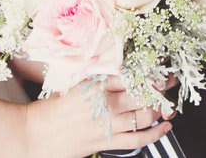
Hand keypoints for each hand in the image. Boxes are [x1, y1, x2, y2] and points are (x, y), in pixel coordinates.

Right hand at [25, 76, 172, 157]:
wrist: (34, 134)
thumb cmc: (51, 109)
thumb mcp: (74, 83)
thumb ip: (98, 77)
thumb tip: (120, 69)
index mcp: (97, 83)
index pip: (133, 72)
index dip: (150, 67)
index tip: (159, 63)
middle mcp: (106, 103)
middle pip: (145, 91)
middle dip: (163, 85)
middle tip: (170, 79)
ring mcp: (109, 124)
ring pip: (146, 114)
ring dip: (161, 108)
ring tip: (167, 104)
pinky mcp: (108, 142)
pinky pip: (139, 139)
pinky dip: (156, 134)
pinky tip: (164, 128)